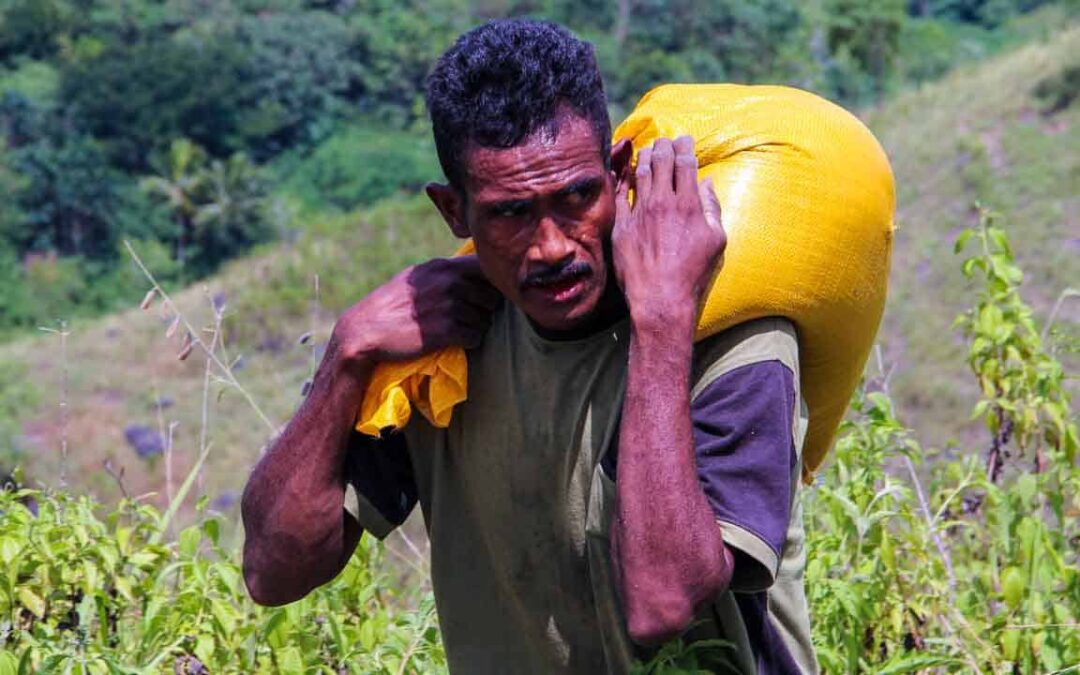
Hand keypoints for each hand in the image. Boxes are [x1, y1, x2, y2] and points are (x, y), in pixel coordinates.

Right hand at [330, 255, 500, 368]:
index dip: (491, 283)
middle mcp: (447, 282)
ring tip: (458, 329)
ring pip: (485, 319)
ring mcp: (447, 306)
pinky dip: (469, 341)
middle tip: (470, 317)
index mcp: (441, 266)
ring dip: (477, 327)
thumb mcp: (415, 278)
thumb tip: (472, 269)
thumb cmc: (390, 304)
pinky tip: (455, 340)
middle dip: (485, 309)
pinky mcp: (445, 331)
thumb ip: (443, 272)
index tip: (483, 295)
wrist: (365, 330)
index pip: (485, 268)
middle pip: (491, 296)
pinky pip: (475, 337)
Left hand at [612, 136, 724, 327]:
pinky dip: (622, 178)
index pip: (686, 163)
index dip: (685, 147)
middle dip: (665, 146)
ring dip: (645, 156)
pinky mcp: (621, 225)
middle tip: (666, 141)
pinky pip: (620, 194)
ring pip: (640, 172)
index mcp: (688, 204)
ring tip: (649, 150)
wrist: (661, 296)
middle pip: (662, 161)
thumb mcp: (716, 240)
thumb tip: (706, 183)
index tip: (685, 140)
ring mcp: (640, 212)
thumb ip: (712, 207)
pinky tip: (624, 170)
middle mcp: (663, 202)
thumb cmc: (693, 272)